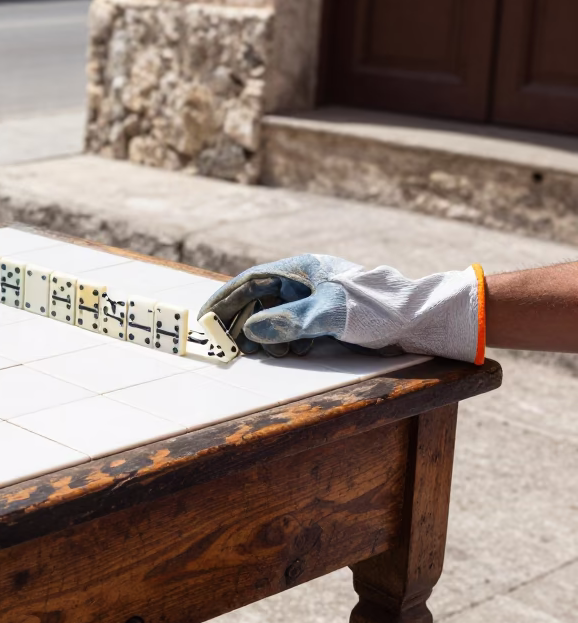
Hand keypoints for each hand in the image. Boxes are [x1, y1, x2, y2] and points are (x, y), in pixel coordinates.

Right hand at [199, 255, 484, 362]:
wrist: (417, 319)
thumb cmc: (375, 308)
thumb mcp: (328, 314)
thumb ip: (288, 321)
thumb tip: (252, 330)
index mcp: (300, 270)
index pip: (250, 281)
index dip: (225, 299)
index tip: (205, 317)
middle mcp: (303, 282)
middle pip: (259, 300)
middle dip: (243, 322)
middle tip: (232, 345)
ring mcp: (314, 301)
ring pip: (274, 317)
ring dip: (265, 336)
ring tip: (264, 352)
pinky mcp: (325, 318)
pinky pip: (293, 329)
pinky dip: (285, 342)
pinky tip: (291, 352)